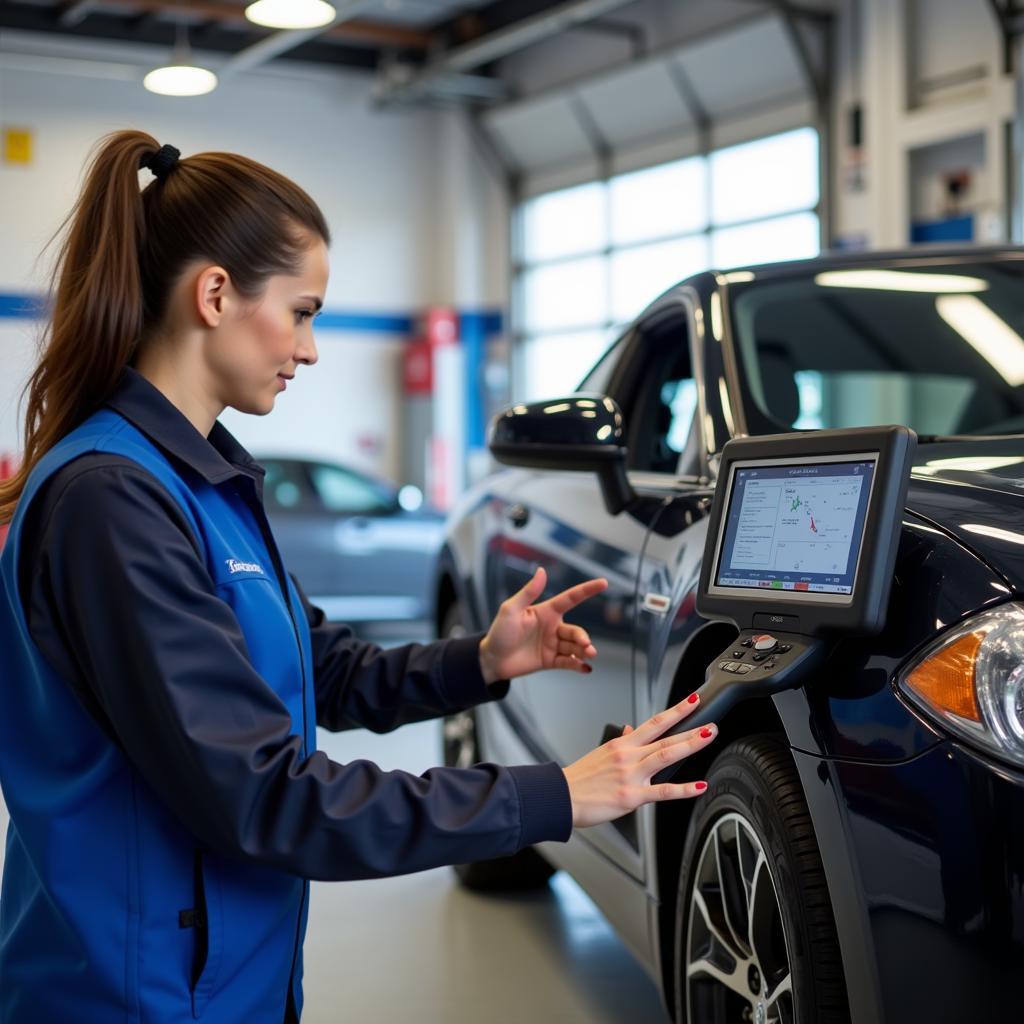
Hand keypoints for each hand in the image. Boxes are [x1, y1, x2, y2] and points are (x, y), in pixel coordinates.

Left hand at [478, 566, 607, 684]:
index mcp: (546, 612)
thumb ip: (528, 591)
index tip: (603, 582)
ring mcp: (552, 645)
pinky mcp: (550, 661)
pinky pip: (569, 662)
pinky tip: (586, 668)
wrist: (491, 660)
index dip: (587, 590)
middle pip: (575, 630)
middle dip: (583, 637)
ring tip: (588, 655)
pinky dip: (579, 665)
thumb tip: (541, 570)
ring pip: (575, 647)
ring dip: (584, 651)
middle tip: (585, 645)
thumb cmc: (499, 632)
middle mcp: (552, 627)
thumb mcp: (511, 609)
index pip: (571, 598)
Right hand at [563, 694, 715, 827]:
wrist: (560, 797)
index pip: (655, 722)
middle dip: (691, 727)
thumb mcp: (601, 753)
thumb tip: (631, 729)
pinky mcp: (632, 796)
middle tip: (711, 722)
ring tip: (708, 738)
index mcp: (622, 744)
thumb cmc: (580, 779)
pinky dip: (684, 789)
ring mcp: (631, 775)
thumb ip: (621, 742)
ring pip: (666, 755)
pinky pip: (663, 791)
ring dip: (690, 745)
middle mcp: (629, 755)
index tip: (692, 701)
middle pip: (665, 736)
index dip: (676, 711)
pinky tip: (699, 786)